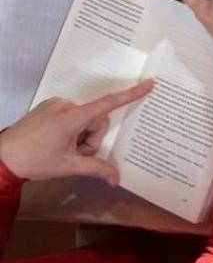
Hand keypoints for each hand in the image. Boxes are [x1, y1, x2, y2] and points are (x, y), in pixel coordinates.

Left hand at [0, 80, 153, 184]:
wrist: (1, 158)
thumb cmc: (34, 161)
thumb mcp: (68, 166)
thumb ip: (97, 169)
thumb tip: (117, 179)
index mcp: (73, 117)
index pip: (109, 104)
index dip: (131, 94)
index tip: (149, 84)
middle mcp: (66, 105)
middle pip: (96, 121)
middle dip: (91, 139)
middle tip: (75, 154)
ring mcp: (56, 104)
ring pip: (84, 120)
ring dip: (80, 136)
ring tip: (62, 149)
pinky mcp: (48, 107)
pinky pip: (71, 116)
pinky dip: (70, 130)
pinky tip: (55, 142)